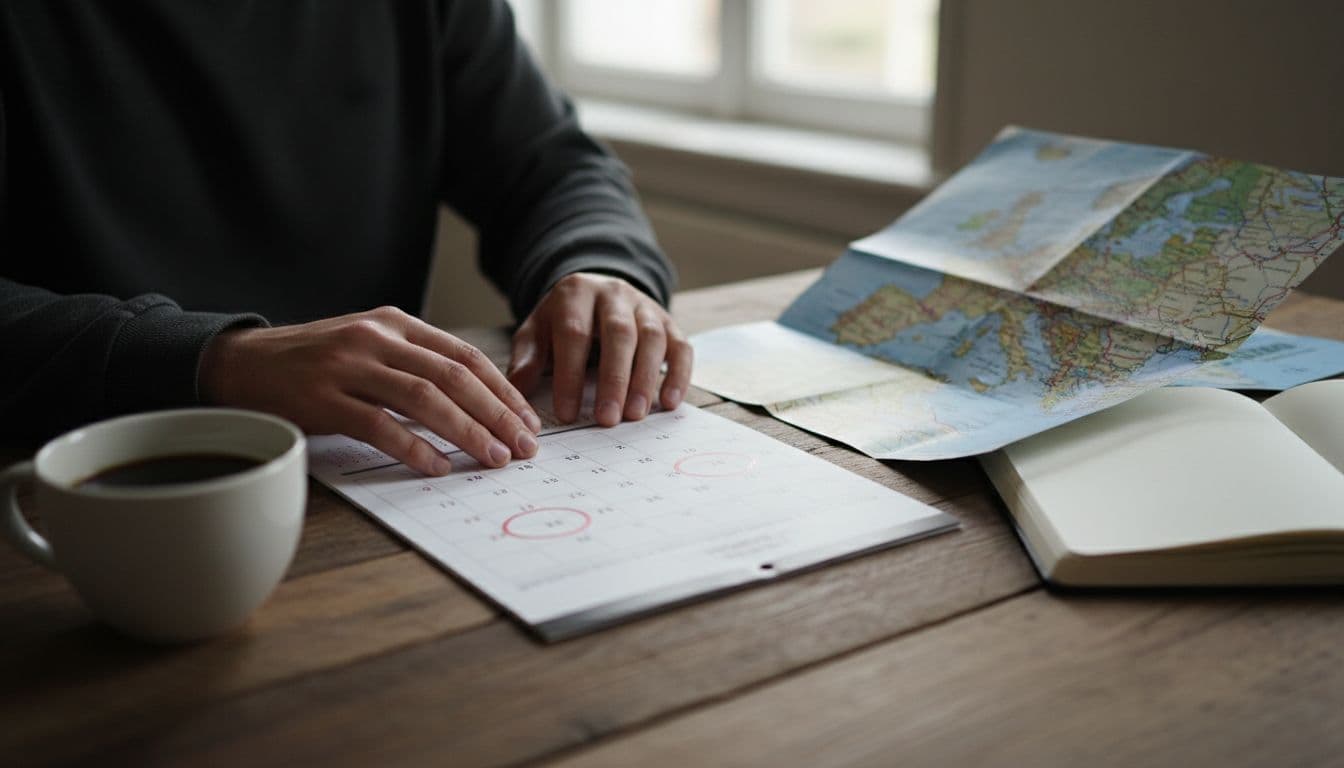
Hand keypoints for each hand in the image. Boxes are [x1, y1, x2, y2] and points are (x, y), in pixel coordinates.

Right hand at [199, 306, 540, 475]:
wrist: (244, 362)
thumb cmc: (317, 362)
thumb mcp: (371, 346)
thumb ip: (417, 363)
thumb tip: (479, 402)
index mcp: (396, 324)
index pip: (465, 356)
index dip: (503, 390)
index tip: (529, 420)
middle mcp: (377, 338)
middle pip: (454, 377)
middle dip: (498, 414)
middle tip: (525, 446)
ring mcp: (349, 367)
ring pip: (424, 398)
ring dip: (467, 431)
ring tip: (494, 458)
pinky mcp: (323, 399)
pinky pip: (379, 425)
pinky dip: (413, 447)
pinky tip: (438, 466)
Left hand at [507, 273, 692, 425]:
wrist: (598, 291)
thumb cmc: (564, 320)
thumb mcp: (537, 330)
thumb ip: (527, 357)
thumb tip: (517, 391)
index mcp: (576, 293)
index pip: (574, 333)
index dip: (571, 375)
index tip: (567, 414)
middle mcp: (614, 294)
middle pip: (618, 334)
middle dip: (614, 380)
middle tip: (607, 419)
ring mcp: (645, 307)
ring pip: (652, 339)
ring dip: (645, 379)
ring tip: (635, 415)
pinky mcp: (668, 322)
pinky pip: (681, 346)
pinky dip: (678, 375)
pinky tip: (669, 403)